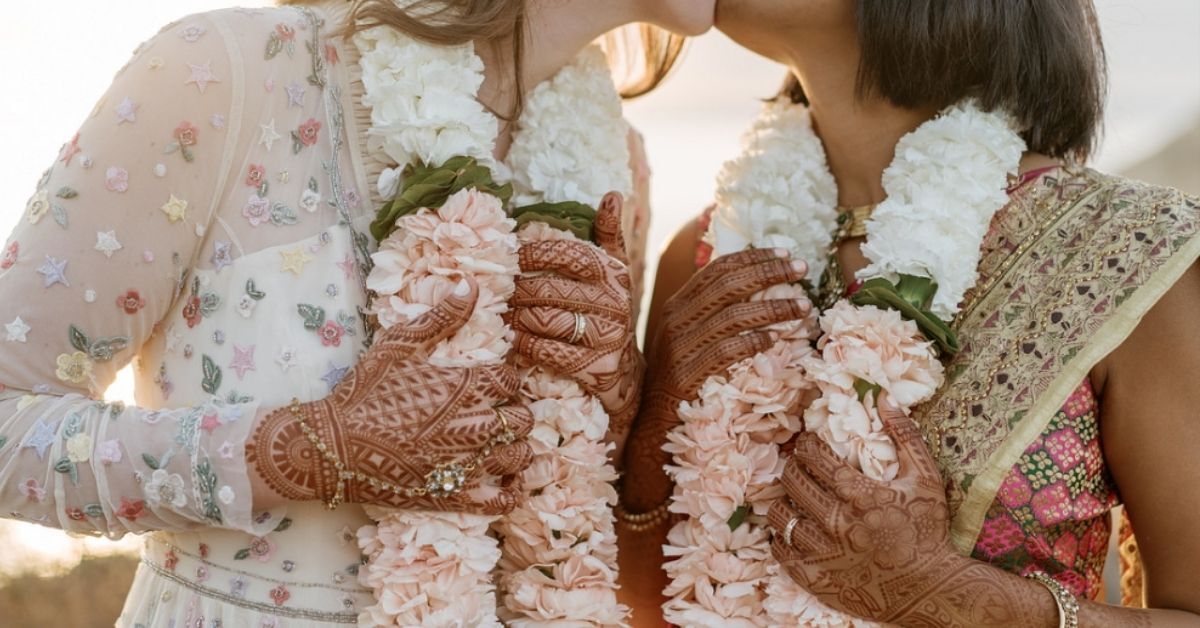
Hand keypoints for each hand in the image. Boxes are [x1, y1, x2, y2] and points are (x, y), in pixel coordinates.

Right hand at [249, 279, 535, 514]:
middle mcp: (471, 426)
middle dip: (515, 412)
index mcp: (463, 387)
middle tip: (497, 413)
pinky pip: (502, 500)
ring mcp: (464, 465)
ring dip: (516, 448)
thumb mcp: (398, 345)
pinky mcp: (453, 497)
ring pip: (519, 457)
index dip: (505, 381)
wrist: (331, 447)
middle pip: (522, 418)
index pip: (511, 379)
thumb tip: (472, 283)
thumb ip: (440, 317)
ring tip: (500, 444)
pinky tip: (503, 480)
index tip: (491, 384)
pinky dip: (511, 491)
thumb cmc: (363, 392)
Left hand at [509, 193, 644, 451]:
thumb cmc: (607, 312)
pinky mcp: (597, 367)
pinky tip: (514, 341)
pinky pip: (550, 353)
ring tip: (498, 314)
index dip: (536, 253)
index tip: (510, 255)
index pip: (571, 255)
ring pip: (548, 321)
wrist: (627, 372)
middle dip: (517, 290)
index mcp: (613, 274)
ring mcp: (607, 337)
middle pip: (551, 290)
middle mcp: (614, 303)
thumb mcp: (613, 272)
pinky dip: (527, 346)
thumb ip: (607, 235)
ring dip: (516, 319)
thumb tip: (612, 194)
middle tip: (494, 290)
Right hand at [621, 248, 809, 511]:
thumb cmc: (679, 378)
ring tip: (803, 306)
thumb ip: (713, 313)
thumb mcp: (689, 338)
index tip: (786, 254)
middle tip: (803, 270)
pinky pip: (724, 352)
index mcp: (677, 304)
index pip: (718, 269)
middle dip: (769, 273)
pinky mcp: (685, 375)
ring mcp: (678, 347)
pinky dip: (753, 342)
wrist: (650, 423)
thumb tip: (757, 287)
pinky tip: (775, 340)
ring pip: (732, 316)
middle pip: (728, 285)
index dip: (754, 258)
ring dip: (773, 308)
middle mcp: (675, 320)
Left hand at [768, 396, 954, 622]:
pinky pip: (780, 551)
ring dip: (784, 501)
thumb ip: (904, 435)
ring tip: (794, 497)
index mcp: (859, 494)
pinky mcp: (816, 578)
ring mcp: (824, 553)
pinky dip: (780, 537)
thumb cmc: (927, 531)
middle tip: (798, 467)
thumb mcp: (924, 479)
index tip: (808, 445)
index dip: (806, 446)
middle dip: (792, 468)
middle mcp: (837, 522)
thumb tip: (883, 395)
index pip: (814, 458)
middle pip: (792, 483)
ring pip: (781, 515)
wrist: (928, 588)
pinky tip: (792, 529)